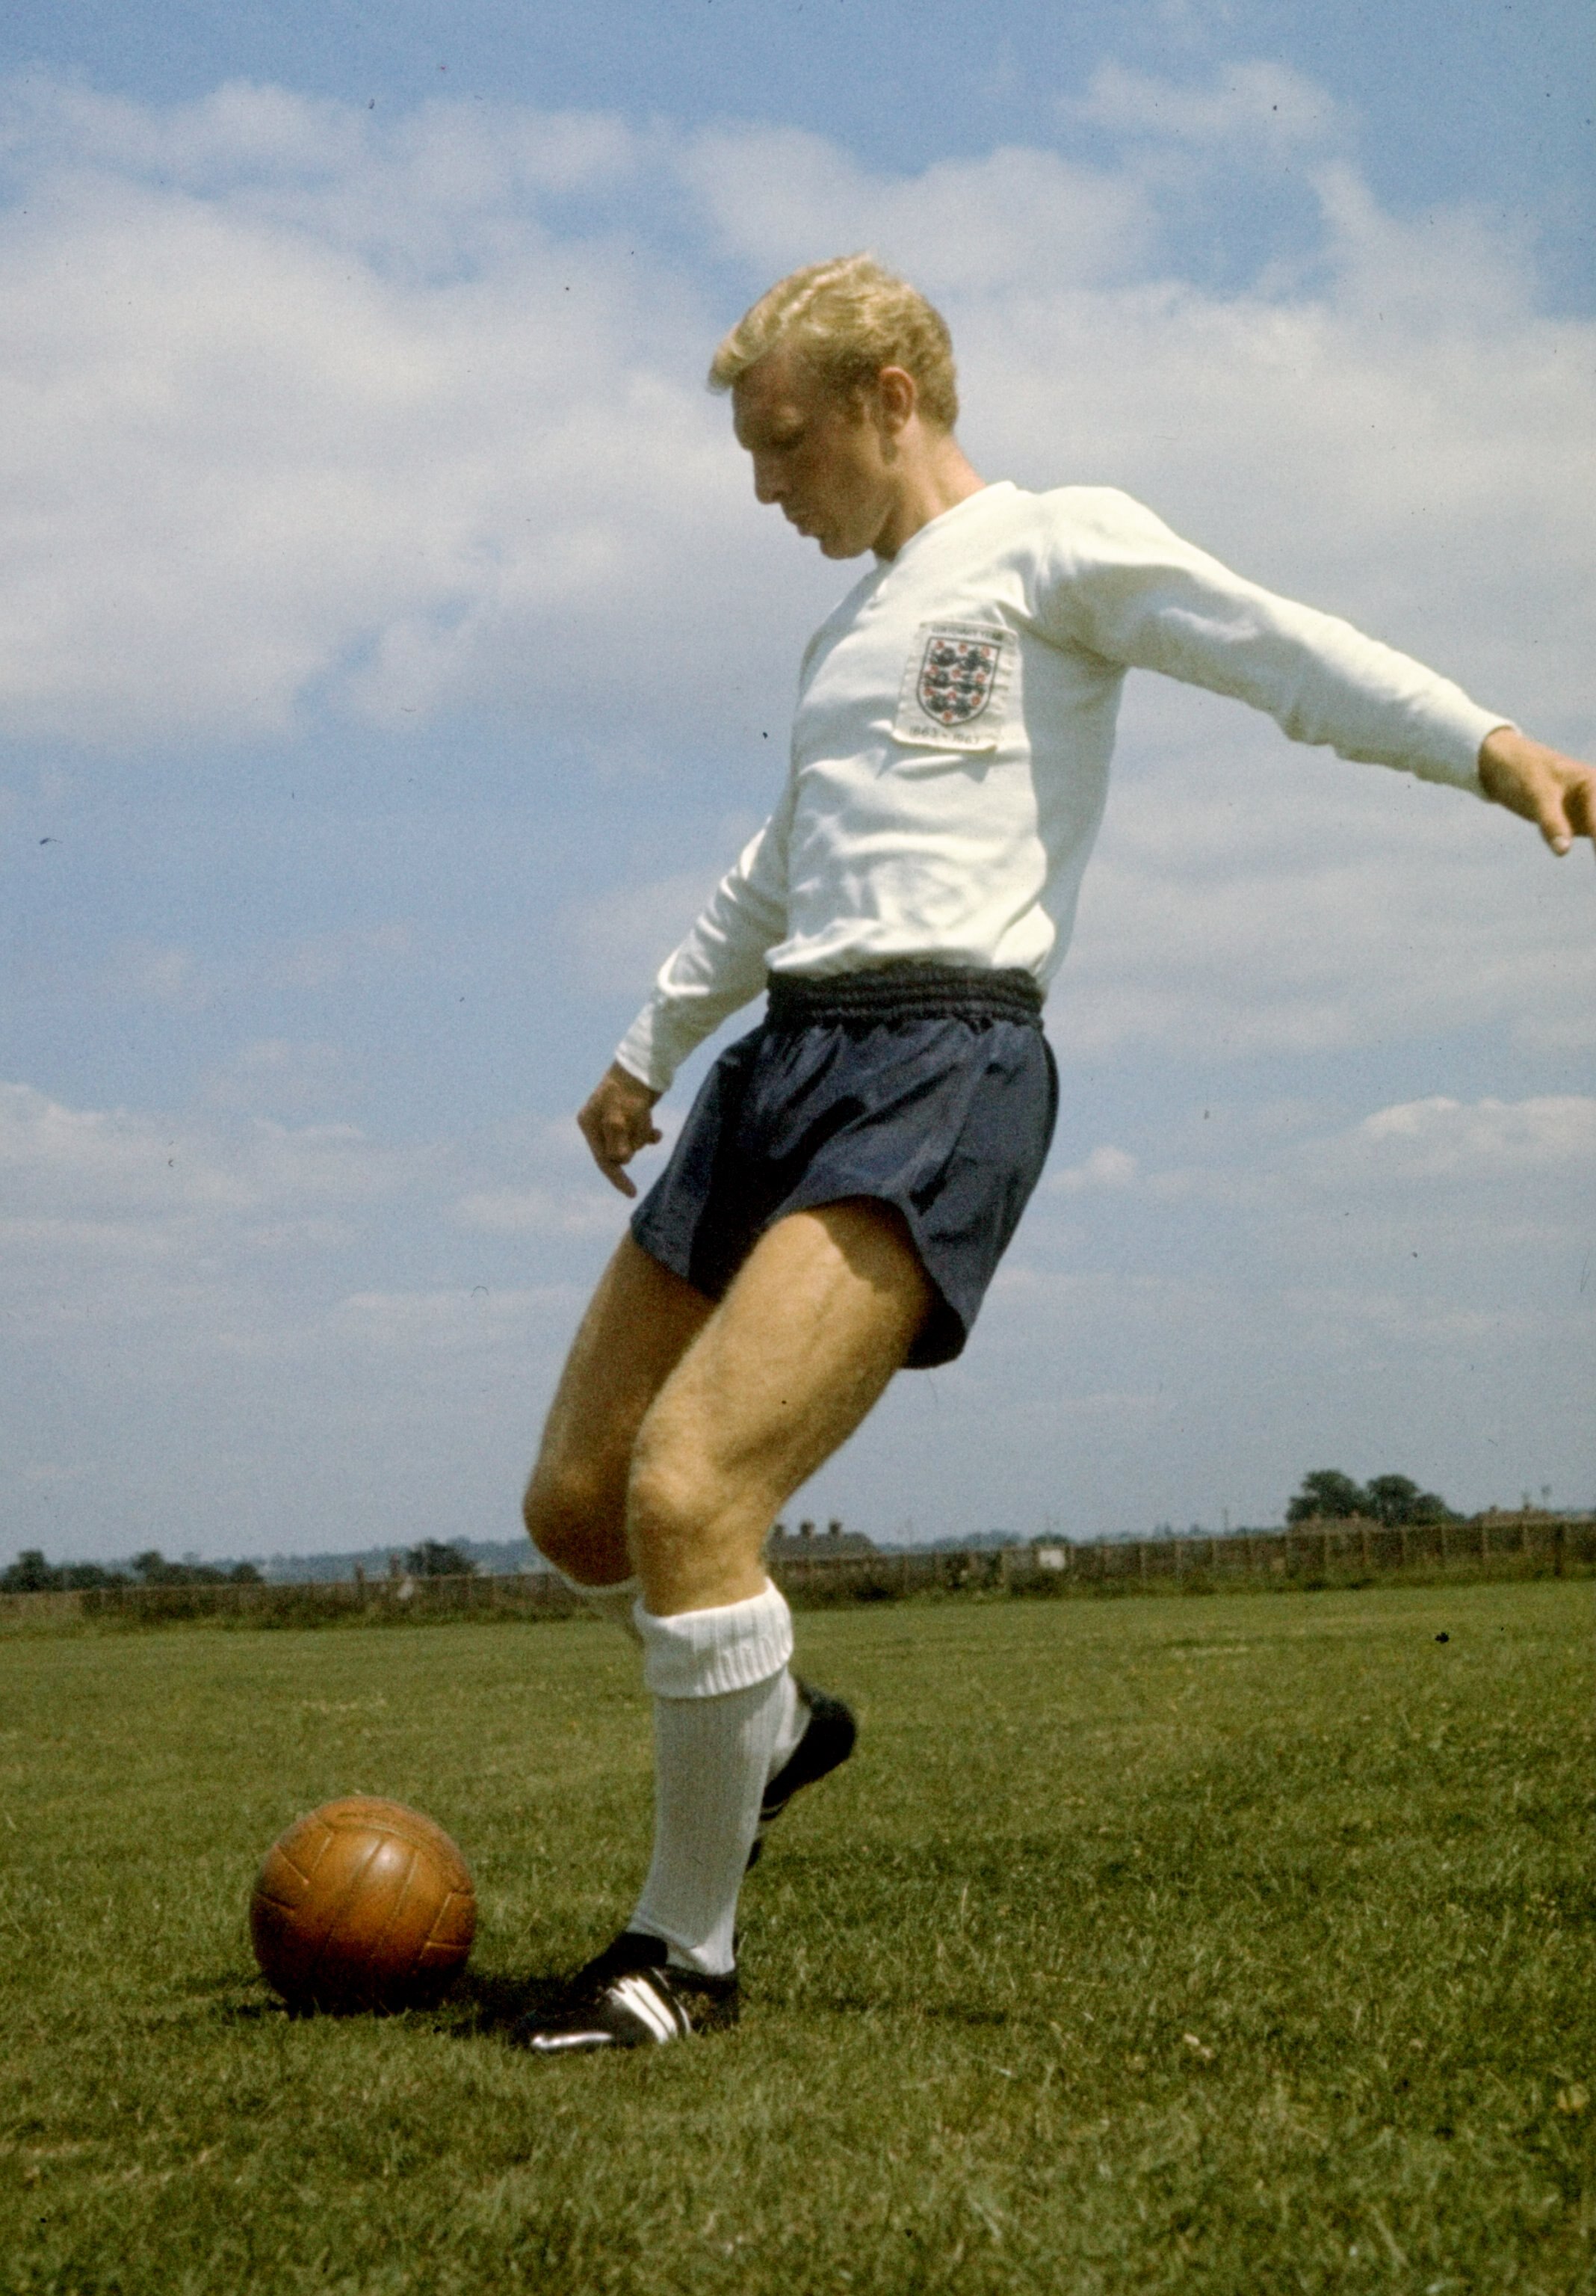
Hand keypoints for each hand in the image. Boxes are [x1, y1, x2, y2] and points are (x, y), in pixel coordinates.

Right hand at [577, 1062, 662, 1198]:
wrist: (645, 1063)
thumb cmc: (629, 1091)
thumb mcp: (620, 1120)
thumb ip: (616, 1144)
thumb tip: (620, 1161)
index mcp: (589, 1123)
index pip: (603, 1159)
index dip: (617, 1177)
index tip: (633, 1193)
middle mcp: (599, 1123)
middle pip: (618, 1152)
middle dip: (632, 1145)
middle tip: (639, 1127)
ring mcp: (615, 1119)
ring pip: (632, 1144)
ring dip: (642, 1136)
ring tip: (646, 1119)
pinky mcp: (631, 1115)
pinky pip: (640, 1135)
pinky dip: (648, 1134)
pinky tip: (657, 1132)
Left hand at [1478, 726, 1595, 857]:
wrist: (1502, 764)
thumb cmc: (1522, 772)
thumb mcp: (1536, 794)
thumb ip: (1551, 822)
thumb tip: (1564, 851)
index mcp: (1593, 784)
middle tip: (1595, 867)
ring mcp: (1588, 812)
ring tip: (1593, 881)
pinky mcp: (1577, 824)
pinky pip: (1592, 839)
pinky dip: (1595, 848)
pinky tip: (1586, 865)